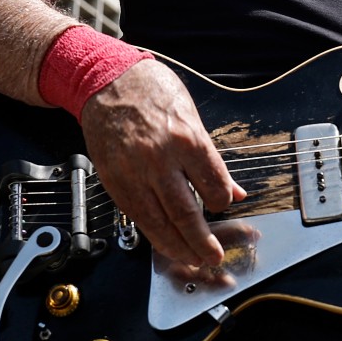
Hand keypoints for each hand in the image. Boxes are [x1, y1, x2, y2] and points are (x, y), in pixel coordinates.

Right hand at [78, 60, 245, 266]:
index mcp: (186, 139)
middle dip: (202, 241)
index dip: (222, 202)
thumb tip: (234, 191)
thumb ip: (211, 160)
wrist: (107, 80)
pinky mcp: (113, 180)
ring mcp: (133, 172)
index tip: (225, 206)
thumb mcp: (192, 118)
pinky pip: (136, 216)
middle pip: (185, 212)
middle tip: (214, 257)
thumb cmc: (153, 92)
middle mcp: (159, 159)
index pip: (213, 185)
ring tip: (193, 260)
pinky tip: (165, 244)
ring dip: (178, 247)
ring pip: (158, 221)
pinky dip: (153, 234)